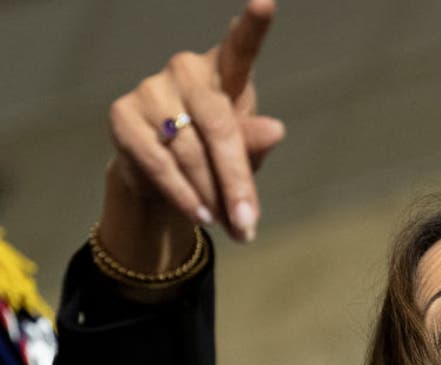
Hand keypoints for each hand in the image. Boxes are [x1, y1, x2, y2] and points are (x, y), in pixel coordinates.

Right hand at [98, 0, 283, 273]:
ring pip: (191, 151)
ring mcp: (152, 90)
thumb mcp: (245, 152)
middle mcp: (187, 71)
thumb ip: (255, 142)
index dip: (253, 25)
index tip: (265, 1)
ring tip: (230, 225)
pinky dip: (184, 195)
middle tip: (250, 222)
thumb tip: (275, 129)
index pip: (241, 46)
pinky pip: (160, 163)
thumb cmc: (217, 156)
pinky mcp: (124, 116)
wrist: (165, 180)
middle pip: (220, 126)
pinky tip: (201, 215)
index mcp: (226, 72)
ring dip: (213, 195)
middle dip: (237, 180)